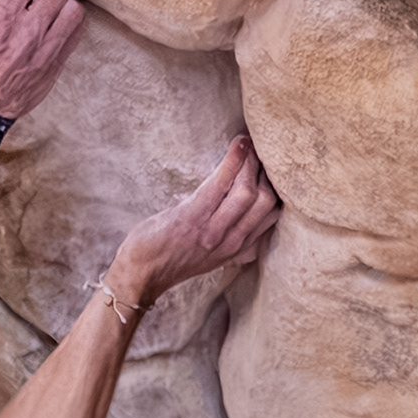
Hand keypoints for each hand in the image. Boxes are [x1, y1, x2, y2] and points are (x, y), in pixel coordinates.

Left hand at [114, 138, 279, 306]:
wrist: (141, 274)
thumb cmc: (170, 258)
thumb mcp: (211, 255)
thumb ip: (231, 238)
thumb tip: (244, 218)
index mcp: (237, 247)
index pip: (272, 215)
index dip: (275, 187)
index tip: (269, 166)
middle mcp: (231, 240)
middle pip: (266, 201)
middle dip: (266, 171)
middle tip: (259, 150)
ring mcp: (213, 230)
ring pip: (247, 192)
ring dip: (250, 163)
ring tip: (247, 142)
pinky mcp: (193, 217)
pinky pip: (220, 184)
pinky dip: (232, 161)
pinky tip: (238, 144)